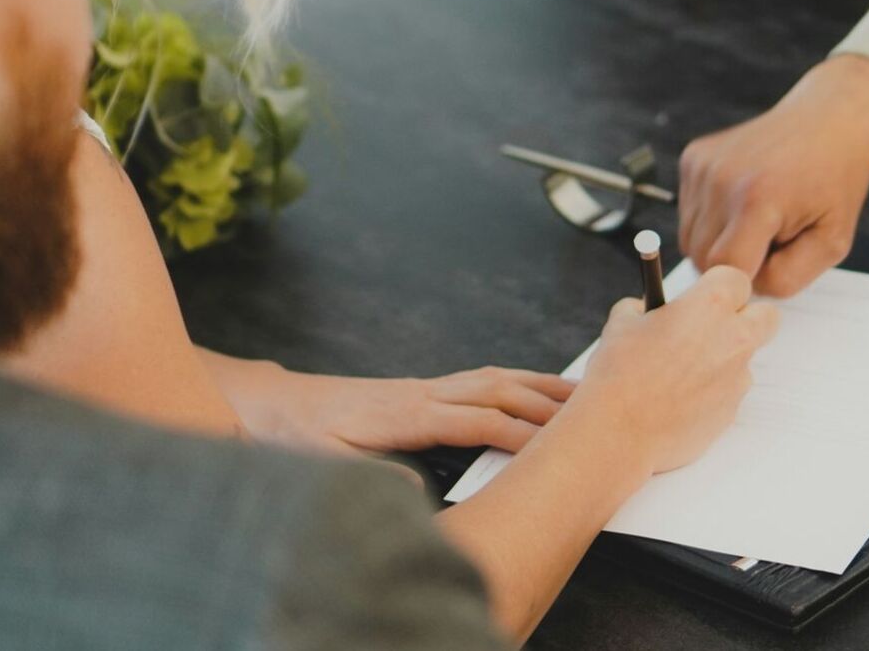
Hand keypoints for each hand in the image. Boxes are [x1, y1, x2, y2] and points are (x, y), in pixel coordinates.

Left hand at [210, 357, 575, 455]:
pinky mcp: (423, 390)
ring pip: (494, 378)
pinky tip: (534, 389)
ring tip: (582, 392)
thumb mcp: (325, 462)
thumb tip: (414, 490)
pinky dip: (516, 381)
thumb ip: (369, 476)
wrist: (274, 404)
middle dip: (546, 400)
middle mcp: (422, 393)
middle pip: (497, 389)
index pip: (476, 419)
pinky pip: (481, 381)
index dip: (518, 431)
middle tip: (594, 410)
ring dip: (538, 384)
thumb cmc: (299, 433)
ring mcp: (425, 387)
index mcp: (405, 413)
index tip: (555, 443)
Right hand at [567, 267, 778, 473]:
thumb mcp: (622, 323)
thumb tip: (649, 311)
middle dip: (747, 317)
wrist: (619, 432)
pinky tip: (677, 400)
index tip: (702, 296)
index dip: (718, 286)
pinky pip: (729, 392)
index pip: (736, 279)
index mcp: (709, 306)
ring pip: (745, 359)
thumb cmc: (619, 374)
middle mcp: (733, 339)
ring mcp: (737, 378)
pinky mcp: (731, 411)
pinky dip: (711, 393)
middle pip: (767, 316)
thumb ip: (645, 309)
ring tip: (679, 374)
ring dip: (723, 359)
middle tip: (714, 326)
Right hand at [678, 55, 868, 296]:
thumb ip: (788, 278)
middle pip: (702, 258)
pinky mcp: (693, 157)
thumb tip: (743, 292)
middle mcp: (721, 179)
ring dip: (720, 242)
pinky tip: (743, 200)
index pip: (724, 271)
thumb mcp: (832, 241)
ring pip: (690, 239)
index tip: (770, 269)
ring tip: (758, 220)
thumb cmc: (834, 181)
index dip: (746, 282)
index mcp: (758, 200)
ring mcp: (702, 165)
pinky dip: (712, 218)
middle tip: (771, 242)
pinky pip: (688, 212)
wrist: (827, 121)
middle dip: (734, 264)